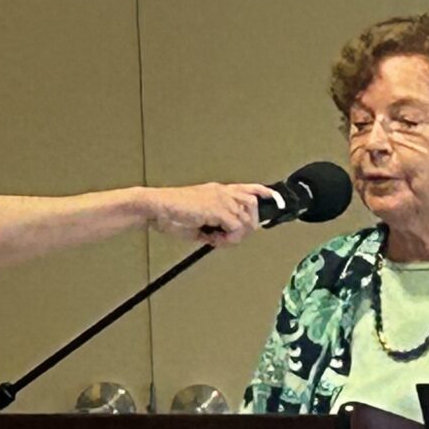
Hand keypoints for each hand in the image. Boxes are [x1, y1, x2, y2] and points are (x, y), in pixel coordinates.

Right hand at [147, 183, 270, 247]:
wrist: (153, 207)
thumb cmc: (170, 213)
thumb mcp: (198, 221)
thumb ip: (215, 226)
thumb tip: (224, 238)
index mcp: (218, 190)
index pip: (250, 188)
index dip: (265, 194)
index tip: (275, 201)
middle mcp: (222, 192)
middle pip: (253, 206)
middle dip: (247, 226)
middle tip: (229, 237)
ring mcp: (221, 199)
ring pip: (246, 219)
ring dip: (236, 235)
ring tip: (218, 239)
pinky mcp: (217, 209)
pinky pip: (236, 228)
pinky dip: (228, 239)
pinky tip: (214, 239)